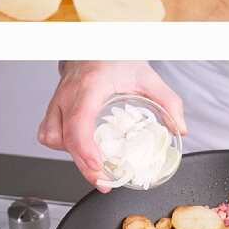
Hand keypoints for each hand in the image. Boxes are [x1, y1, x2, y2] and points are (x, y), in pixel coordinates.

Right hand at [38, 61, 186, 190]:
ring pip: (53, 137)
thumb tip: (180, 129)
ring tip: (92, 162)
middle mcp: (68, 94)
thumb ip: (168, 101)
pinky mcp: (53, 107)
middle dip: (84, 165)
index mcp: (90, 85)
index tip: (96, 164)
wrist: (93, 47)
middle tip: (104, 181)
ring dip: (71, 154)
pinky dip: (61, 146)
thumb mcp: (147, 76)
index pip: (79, 119)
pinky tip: (77, 147)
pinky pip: (48, 133)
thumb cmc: (115, 58)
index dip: (85, 146)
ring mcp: (57, 101)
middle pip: (66, 137)